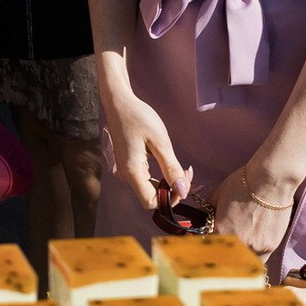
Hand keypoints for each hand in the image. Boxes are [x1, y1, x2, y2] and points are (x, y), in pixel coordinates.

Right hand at [101, 85, 188, 211]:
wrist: (119, 103)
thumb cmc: (138, 118)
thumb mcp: (160, 141)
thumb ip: (171, 168)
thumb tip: (183, 191)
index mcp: (132, 172)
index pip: (151, 203)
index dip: (170, 199)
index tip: (183, 182)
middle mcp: (127, 175)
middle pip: (152, 197)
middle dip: (172, 190)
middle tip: (186, 171)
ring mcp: (126, 171)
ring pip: (150, 189)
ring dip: (168, 183)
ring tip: (181, 167)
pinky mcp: (129, 165)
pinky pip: (146, 179)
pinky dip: (161, 176)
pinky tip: (168, 163)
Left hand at [208, 166, 296, 260]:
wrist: (271, 180)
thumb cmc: (242, 184)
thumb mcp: (216, 197)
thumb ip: (206, 214)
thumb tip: (197, 223)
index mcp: (221, 231)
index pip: (208, 250)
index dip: (207, 250)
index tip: (207, 248)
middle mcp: (239, 242)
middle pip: (226, 259)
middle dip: (222, 258)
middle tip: (222, 252)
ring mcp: (257, 246)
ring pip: (244, 263)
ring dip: (239, 261)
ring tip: (237, 252)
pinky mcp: (271, 246)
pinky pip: (260, 259)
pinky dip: (254, 258)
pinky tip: (251, 248)